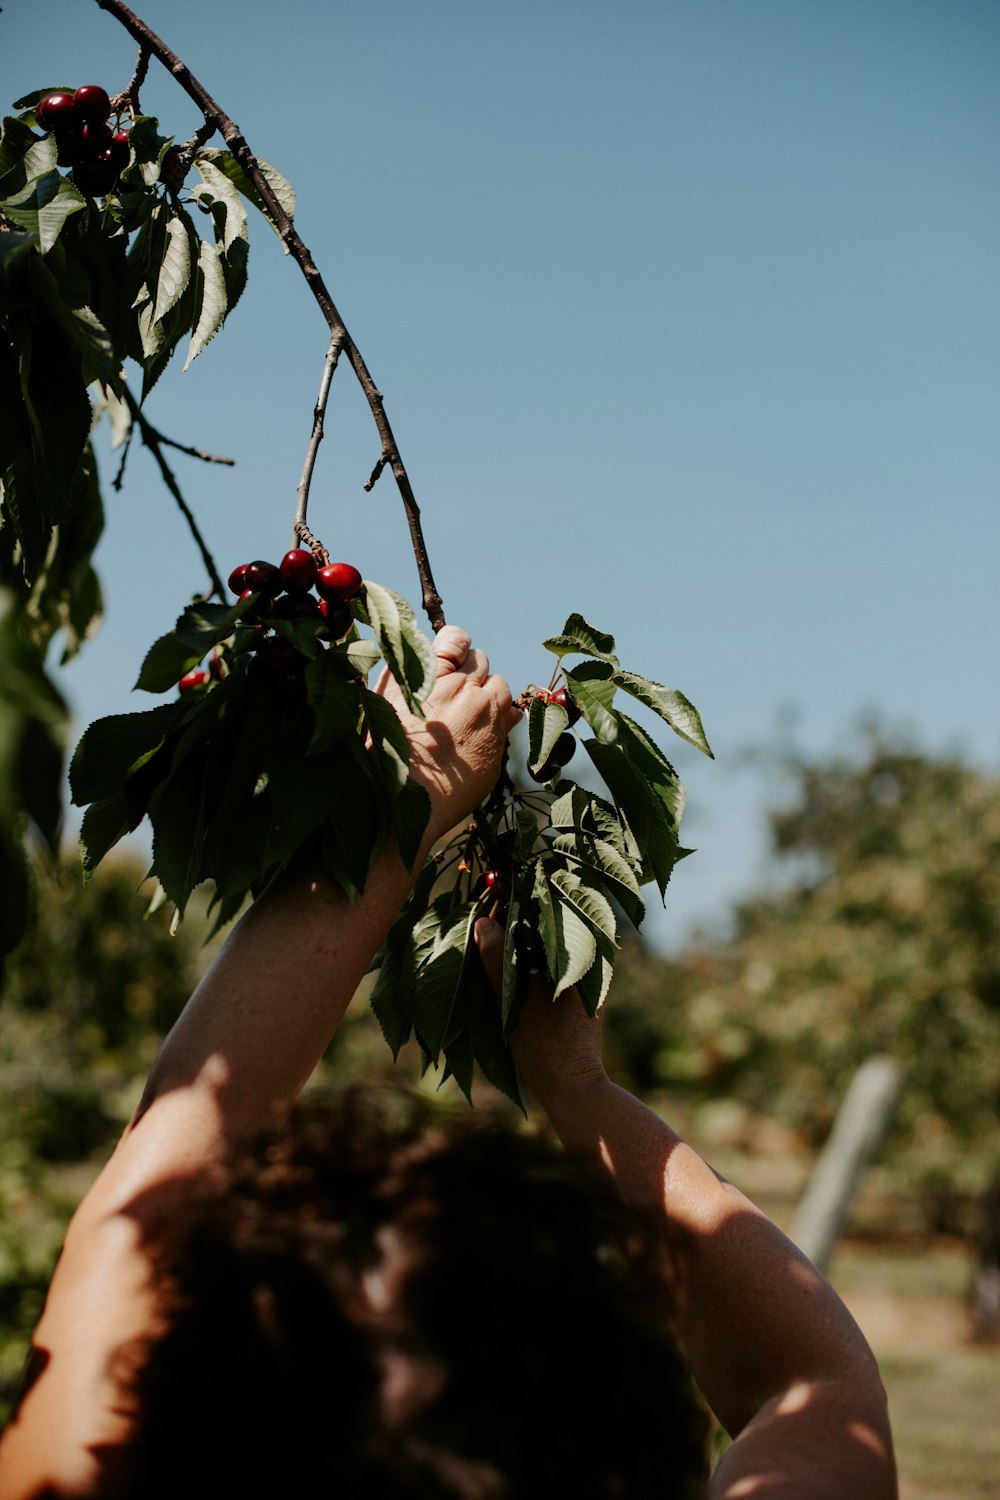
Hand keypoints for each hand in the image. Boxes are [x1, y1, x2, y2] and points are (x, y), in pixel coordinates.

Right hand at [374, 626, 520, 840]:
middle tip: (455, 696)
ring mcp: (483, 714)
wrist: (402, 804)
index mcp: (427, 673)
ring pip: (499, 686)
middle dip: (471, 674)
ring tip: (468, 717)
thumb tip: (428, 656)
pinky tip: (480, 734)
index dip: (456, 646)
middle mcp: (460, 687)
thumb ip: (408, 674)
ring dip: (488, 695)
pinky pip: (510, 715)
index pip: (456, 638)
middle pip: (480, 661)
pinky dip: (499, 719)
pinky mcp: (497, 741)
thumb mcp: (384, 702)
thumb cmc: (384, 753)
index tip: (452, 659)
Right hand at [474, 917, 606, 1101]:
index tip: (489, 903)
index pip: (547, 915)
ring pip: (544, 952)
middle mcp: (589, 963)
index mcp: (583, 955)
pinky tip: (501, 970)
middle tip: (483, 921)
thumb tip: (482, 921)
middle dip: (516, 925)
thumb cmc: (546, 1045)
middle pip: (546, 931)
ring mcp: (583, 982)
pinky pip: (545, 972)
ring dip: (519, 946)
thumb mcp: (514, 999)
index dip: (517, 907)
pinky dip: (525, 968)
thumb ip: (497, 959)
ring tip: (486, 941)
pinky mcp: (574, 998)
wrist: (573, 1090)